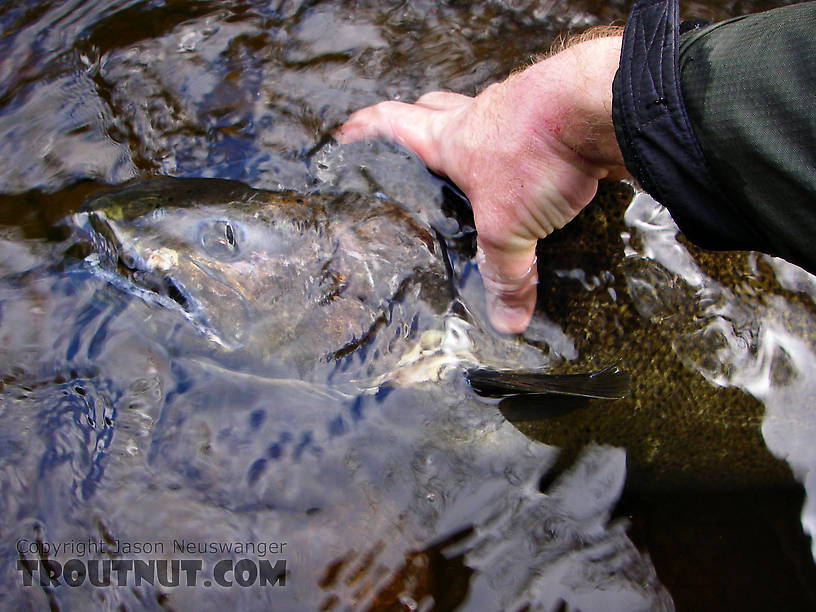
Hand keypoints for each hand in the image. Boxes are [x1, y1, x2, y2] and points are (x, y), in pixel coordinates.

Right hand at [337, 34, 627, 332]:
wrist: (601, 107)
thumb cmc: (536, 151)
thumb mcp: (509, 228)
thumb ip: (506, 275)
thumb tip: (506, 321)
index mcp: (450, 140)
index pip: (393, 124)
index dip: (366, 130)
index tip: (346, 134)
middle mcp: (480, 120)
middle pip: (435, 109)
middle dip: (419, 121)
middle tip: (412, 142)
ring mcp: (519, 112)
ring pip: (484, 119)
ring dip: (476, 137)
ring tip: (474, 168)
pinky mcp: (557, 118)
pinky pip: (530, 133)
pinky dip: (523, 151)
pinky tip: (533, 176)